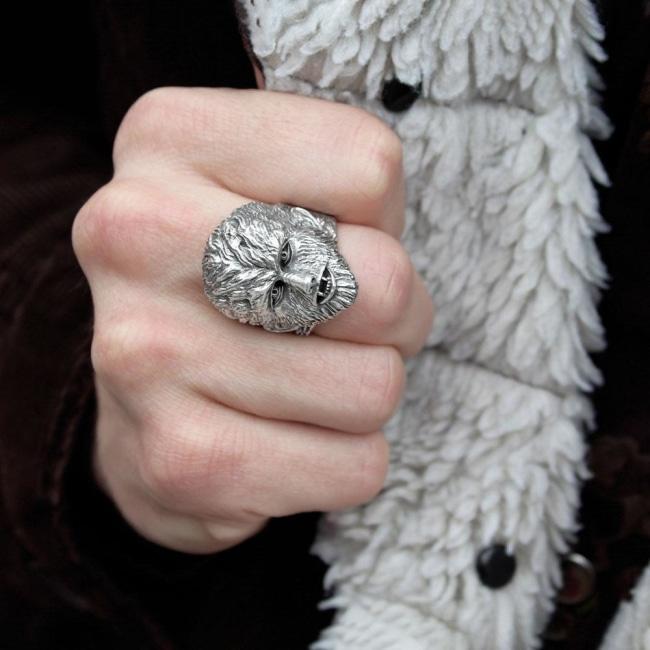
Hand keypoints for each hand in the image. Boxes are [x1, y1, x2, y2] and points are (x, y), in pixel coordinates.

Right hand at [72, 87, 433, 552]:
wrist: (149, 402)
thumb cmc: (237, 283)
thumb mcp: (280, 191)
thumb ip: (349, 195)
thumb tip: (383, 281)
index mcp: (169, 139)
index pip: (370, 165)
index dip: (379, 220)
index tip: (328, 239)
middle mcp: (135, 236)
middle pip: (380, 281)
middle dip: (391, 315)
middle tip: (336, 323)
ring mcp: (147, 352)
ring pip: (375, 386)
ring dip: (365, 391)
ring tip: (306, 381)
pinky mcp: (178, 458)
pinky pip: (356, 468)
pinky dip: (347, 459)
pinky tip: (290, 439)